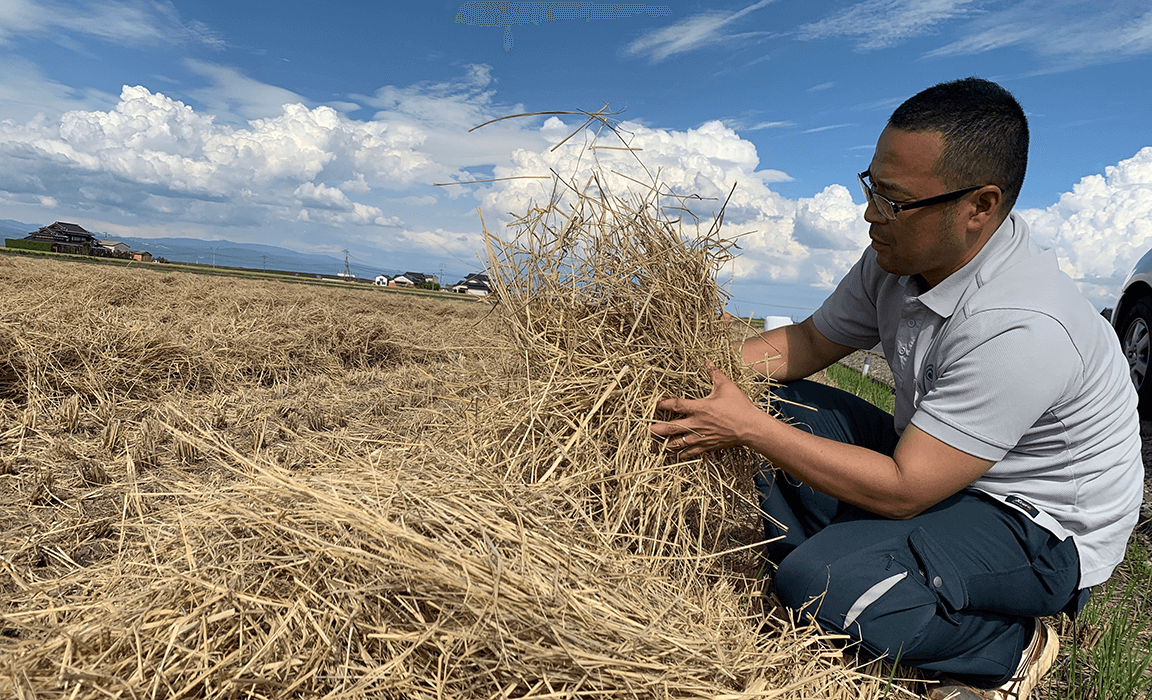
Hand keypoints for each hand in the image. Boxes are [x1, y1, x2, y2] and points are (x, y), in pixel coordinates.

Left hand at [650, 361, 764, 457]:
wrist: (751, 427)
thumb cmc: (739, 406)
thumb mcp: (727, 386)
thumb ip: (715, 374)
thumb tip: (708, 362)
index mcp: (700, 407)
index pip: (676, 405)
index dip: (664, 404)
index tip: (656, 404)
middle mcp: (697, 423)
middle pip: (672, 428)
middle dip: (657, 429)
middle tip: (646, 430)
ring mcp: (701, 436)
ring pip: (679, 443)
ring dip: (666, 444)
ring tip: (657, 444)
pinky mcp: (707, 445)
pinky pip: (691, 452)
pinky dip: (682, 454)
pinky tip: (676, 455)